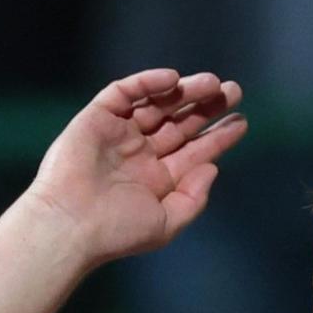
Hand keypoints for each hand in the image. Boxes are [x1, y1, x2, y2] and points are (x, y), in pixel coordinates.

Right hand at [23, 68, 246, 268]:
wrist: (71, 225)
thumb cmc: (117, 232)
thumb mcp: (166, 223)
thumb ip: (193, 197)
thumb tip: (213, 167)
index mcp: (157, 178)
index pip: (194, 150)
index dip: (218, 136)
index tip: (241, 121)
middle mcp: (140, 153)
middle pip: (180, 122)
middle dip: (206, 106)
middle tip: (233, 90)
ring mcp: (119, 133)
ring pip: (157, 104)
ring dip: (185, 91)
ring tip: (213, 84)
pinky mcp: (97, 118)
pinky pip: (125, 92)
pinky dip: (148, 83)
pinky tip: (173, 80)